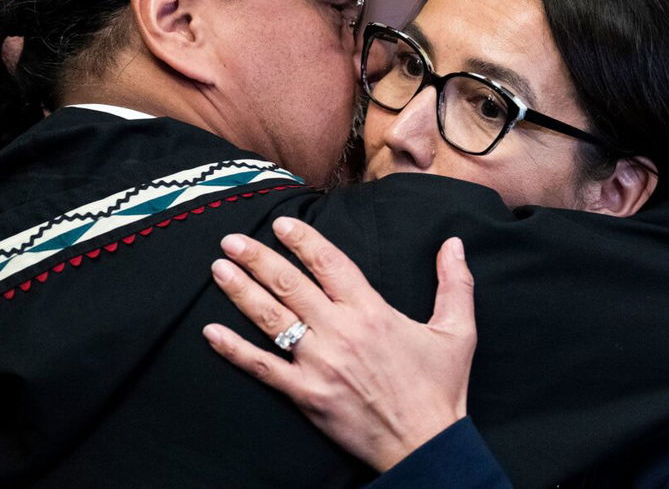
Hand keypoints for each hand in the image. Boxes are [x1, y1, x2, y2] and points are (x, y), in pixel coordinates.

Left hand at [202, 216, 475, 471]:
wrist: (426, 445)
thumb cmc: (441, 389)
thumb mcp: (458, 331)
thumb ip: (455, 284)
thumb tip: (454, 243)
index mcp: (371, 311)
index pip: (329, 263)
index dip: (302, 239)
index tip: (281, 222)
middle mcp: (340, 331)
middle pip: (289, 284)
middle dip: (257, 257)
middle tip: (231, 239)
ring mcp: (319, 363)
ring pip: (271, 319)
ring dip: (241, 290)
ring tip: (218, 269)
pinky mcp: (306, 394)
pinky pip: (262, 368)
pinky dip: (233, 350)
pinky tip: (210, 332)